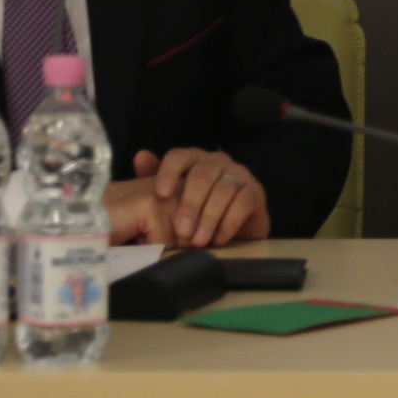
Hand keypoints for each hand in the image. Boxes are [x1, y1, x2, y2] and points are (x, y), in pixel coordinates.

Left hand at [108, 147, 269, 247]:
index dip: (169, 173)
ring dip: (209, 218)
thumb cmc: (197, 212)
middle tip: (182, 230)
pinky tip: (219, 239)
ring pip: (223, 189)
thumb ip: (154, 179)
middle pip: (202, 175)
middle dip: (190, 204)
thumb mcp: (172, 199)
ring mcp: (239, 174)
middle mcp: (217, 161)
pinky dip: (230, 222)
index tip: (160, 194)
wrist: (233, 230)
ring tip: (199, 241)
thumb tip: (141, 157)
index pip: (179, 156)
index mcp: (194, 159)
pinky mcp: (256, 191)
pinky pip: (243, 202)